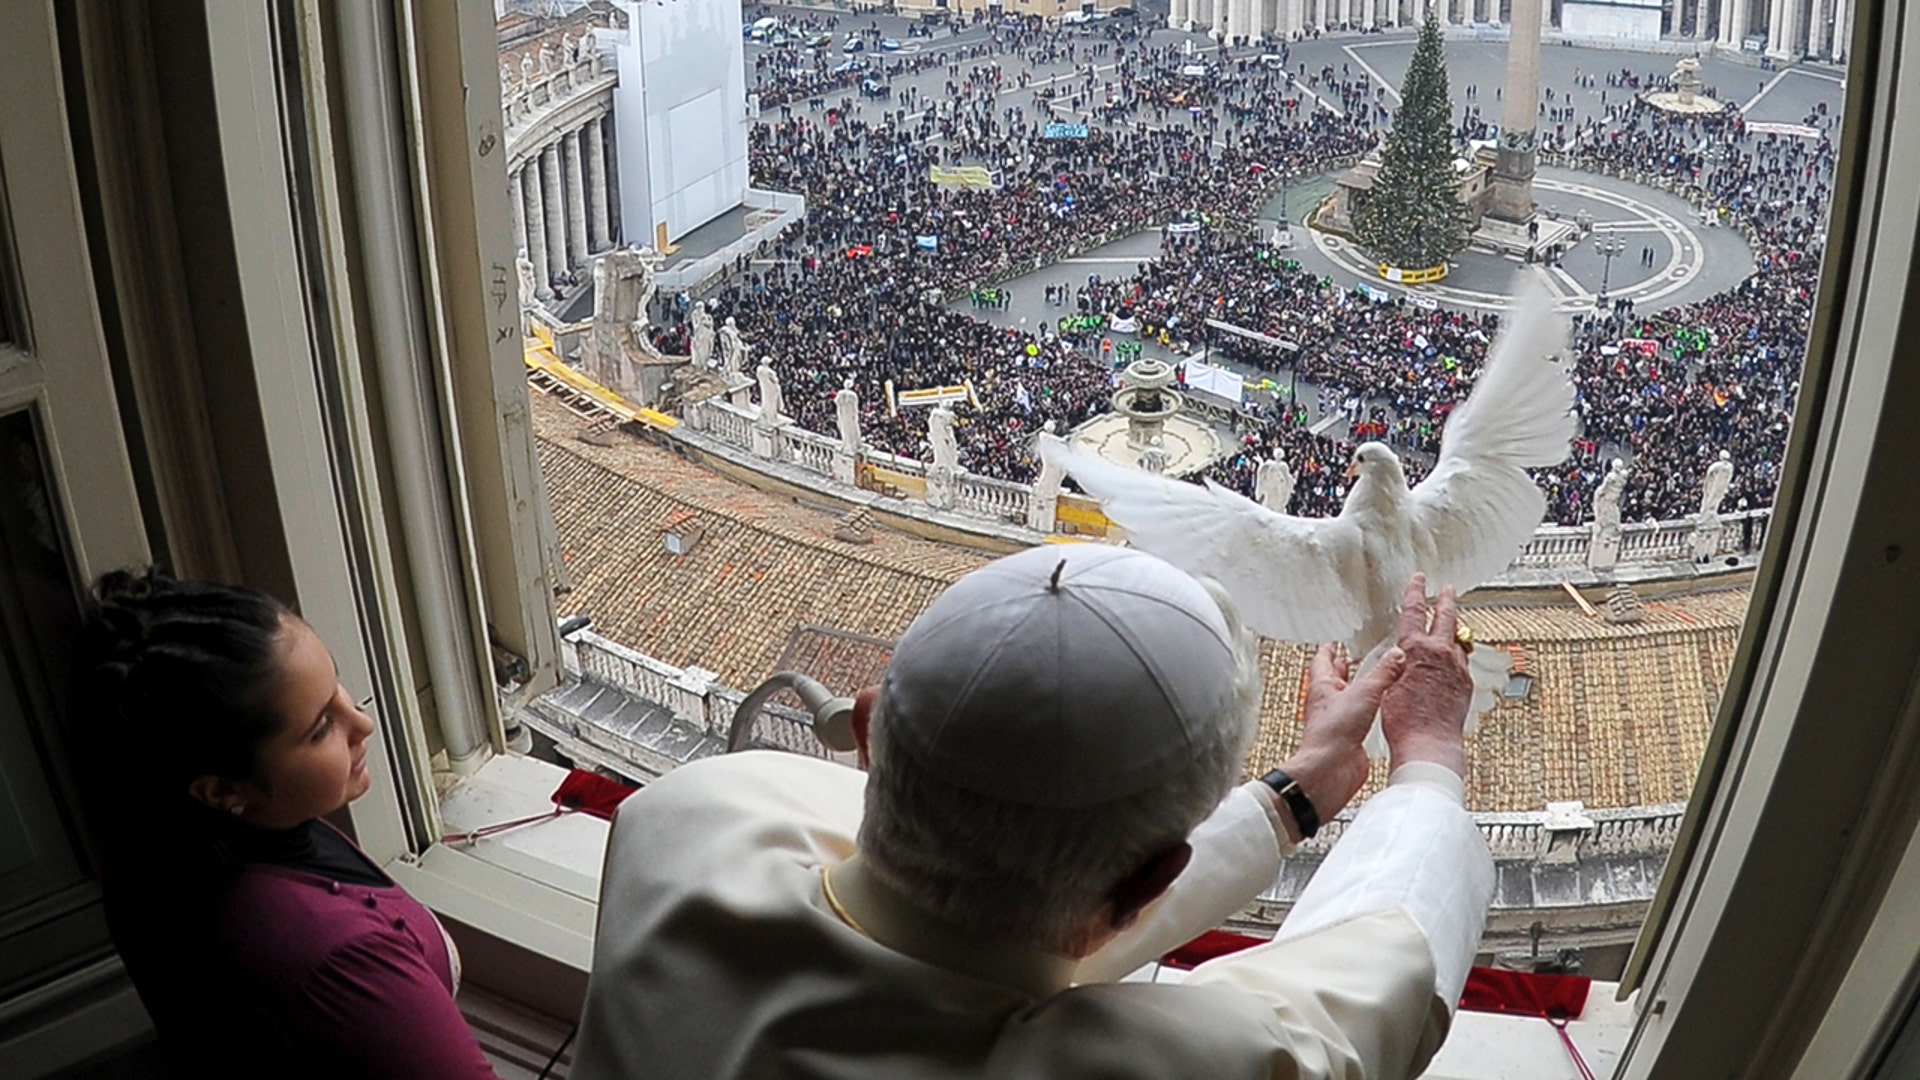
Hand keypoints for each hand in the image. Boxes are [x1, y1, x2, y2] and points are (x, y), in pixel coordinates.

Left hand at [1275, 642, 1404, 842]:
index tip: (1334, 644)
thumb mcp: (1364, 692)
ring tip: (1368, 682)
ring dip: (1355, 690)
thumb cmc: (1333, 732)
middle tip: (1349, 660)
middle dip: (1342, 670)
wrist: (1331, 769)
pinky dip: (1365, 711)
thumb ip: (1383, 673)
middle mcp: (1326, 703)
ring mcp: (1336, 721)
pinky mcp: (1347, 738)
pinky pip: (1356, 719)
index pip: (1322, 661)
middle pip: (1332, 680)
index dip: (1329, 650)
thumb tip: (1396, 655)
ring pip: (1345, 700)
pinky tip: (1375, 712)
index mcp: (1322, 686)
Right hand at [1377, 574, 1473, 776]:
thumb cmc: (1403, 720)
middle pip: (1446, 617)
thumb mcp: (1387, 685)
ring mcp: (1456, 668)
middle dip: (1445, 600)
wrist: (1429, 742)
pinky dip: (1455, 654)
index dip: (1414, 592)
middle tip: (1446, 588)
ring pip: (1457, 640)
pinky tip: (1451, 659)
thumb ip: (1396, 665)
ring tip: (1451, 622)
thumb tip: (1400, 656)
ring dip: (1453, 628)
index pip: (1415, 611)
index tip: (1418, 579)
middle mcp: (1440, 653)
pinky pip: (1461, 661)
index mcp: (1415, 649)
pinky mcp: (1465, 684)